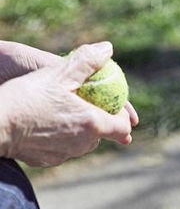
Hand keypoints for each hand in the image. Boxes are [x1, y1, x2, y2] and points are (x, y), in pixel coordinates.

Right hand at [0, 42, 138, 166]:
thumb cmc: (26, 97)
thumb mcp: (58, 72)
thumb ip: (86, 61)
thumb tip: (107, 48)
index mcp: (91, 122)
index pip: (122, 128)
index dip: (124, 118)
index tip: (117, 108)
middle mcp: (82, 143)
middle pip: (103, 135)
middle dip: (102, 121)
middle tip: (92, 105)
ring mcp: (64, 154)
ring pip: (83, 143)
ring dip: (83, 130)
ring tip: (71, 113)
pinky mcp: (47, 160)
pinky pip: (63, 149)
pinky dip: (63, 138)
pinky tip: (51, 124)